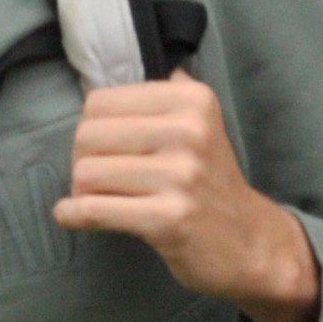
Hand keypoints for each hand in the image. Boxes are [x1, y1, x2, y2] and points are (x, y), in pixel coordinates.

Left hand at [53, 71, 320, 321]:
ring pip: (86, 173)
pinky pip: (94, 210)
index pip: (100, 102)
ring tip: (98, 200)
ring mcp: (180, 177)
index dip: (91, 129)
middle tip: (97, 180)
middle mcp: (188, 132)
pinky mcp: (168, 219)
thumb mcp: (201, 126)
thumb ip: (165, 98)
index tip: (104, 151)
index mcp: (192, 101)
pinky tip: (72, 215)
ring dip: (80, 192)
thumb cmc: (211, 184)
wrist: (250, 243)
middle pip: (88, 136)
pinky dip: (72, 214)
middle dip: (80, 161)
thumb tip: (122, 78)